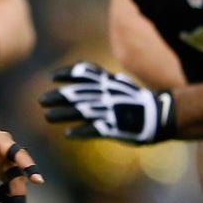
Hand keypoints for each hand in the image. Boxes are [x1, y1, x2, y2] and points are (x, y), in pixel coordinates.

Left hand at [0, 131, 42, 202]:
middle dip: (19, 195)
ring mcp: (3, 161)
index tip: (37, 180)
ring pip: (15, 183)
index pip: (15, 151)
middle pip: (18, 172)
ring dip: (12, 201)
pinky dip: (2, 199)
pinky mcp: (0, 172)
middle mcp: (2, 149)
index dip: (27, 165)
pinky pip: (8, 188)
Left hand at [39, 61, 174, 143]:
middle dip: (58, 97)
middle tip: (41, 100)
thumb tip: (82, 67)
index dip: (68, 74)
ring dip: (62, 114)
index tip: (52, 76)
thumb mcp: (119, 84)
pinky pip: (94, 130)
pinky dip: (80, 132)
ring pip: (81, 112)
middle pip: (78, 94)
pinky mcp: (115, 128)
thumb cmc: (136, 101)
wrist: (161, 117)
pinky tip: (68, 134)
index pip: (86, 74)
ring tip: (47, 117)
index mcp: (110, 83)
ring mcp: (111, 111)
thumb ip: (100, 78)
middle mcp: (108, 95)